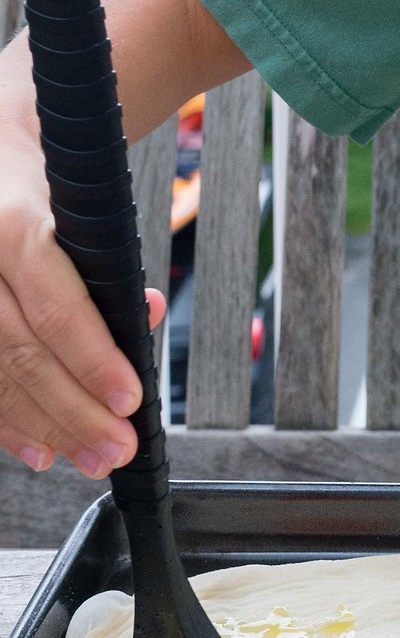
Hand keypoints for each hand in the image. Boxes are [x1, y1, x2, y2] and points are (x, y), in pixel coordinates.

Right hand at [0, 135, 166, 477]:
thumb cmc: (39, 180)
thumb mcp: (83, 199)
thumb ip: (113, 258)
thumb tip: (147, 314)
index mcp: (10, 220)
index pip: (53, 303)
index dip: (92, 358)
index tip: (129, 399)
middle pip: (19, 351)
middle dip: (72, 411)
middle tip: (115, 448)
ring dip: (40, 426)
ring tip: (85, 457)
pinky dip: (4, 421)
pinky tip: (36, 448)